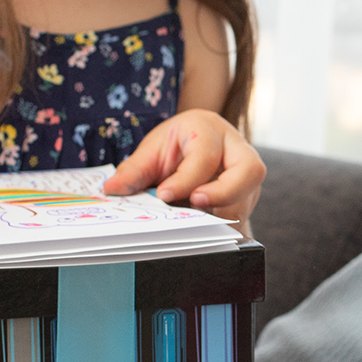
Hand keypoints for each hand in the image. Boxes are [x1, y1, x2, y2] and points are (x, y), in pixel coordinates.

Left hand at [102, 108, 266, 221]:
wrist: (194, 144)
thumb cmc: (174, 146)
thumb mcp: (151, 152)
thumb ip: (133, 171)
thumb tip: (112, 189)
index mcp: (209, 129)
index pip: (205, 156)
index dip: (186, 179)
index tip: (164, 195)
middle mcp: (237, 148)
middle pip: (249, 170)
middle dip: (224, 194)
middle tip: (196, 206)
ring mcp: (247, 173)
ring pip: (249, 196)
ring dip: (222, 213)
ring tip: (193, 223)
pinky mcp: (248, 194)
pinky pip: (243, 213)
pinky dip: (223, 224)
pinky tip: (202, 232)